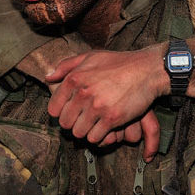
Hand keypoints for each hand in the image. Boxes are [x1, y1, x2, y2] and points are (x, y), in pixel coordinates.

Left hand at [45, 45, 166, 152]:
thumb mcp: (90, 56)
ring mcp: (97, 107)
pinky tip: (105, 127)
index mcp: (74, 78)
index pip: (54, 109)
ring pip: (79, 133)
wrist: (146, 70)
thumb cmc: (119, 63)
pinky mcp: (111, 119)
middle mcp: (83, 93)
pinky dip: (99, 136)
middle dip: (74, 123)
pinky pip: (94, 138)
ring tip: (95, 123)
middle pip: (65, 123)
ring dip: (86, 131)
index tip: (71, 112)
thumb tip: (48, 78)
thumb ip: (66, 66)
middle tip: (84, 119)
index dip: (61, 113)